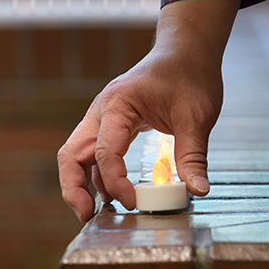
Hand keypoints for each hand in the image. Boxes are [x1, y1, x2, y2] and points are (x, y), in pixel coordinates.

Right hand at [57, 0, 239, 221]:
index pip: (104, 151)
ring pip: (75, 155)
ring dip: (80, 184)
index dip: (115, 182)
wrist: (187, 52)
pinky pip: (93, 154)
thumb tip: (198, 190)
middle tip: (87, 216)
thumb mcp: (197, 116)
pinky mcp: (111, 125)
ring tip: (95, 212)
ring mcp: (102, 118)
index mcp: (117, 104)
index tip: (133, 202)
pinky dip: (97, 176)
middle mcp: (102, 112)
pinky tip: (111, 195)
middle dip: (73, 188)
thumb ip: (193, 155)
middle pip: (71, 155)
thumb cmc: (189, 75)